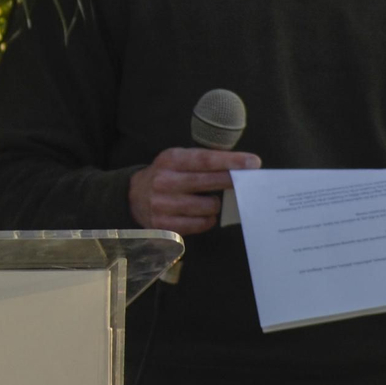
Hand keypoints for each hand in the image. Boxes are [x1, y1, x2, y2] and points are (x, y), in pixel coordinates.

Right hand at [129, 147, 259, 234]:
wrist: (133, 196)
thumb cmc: (167, 175)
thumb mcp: (178, 160)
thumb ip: (204, 162)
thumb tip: (242, 166)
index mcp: (170, 160)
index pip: (205, 160)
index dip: (230, 161)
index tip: (252, 163)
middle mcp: (164, 181)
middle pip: (208, 182)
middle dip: (231, 181)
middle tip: (247, 182)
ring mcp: (163, 204)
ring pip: (208, 207)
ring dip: (215, 204)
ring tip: (208, 200)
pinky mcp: (165, 225)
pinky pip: (201, 224)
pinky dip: (207, 219)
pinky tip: (202, 214)